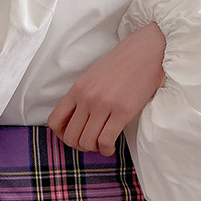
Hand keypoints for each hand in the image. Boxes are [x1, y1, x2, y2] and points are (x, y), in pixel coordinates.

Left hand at [47, 23, 167, 156]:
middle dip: (79, 145)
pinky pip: (105, 140)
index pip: (55, 121)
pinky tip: (111, 147)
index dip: (61, 135)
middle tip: (90, 143)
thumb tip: (77, 120)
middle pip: (70, 136)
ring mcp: (103, 105)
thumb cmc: (122, 64)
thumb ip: (83, 96)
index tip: (73, 135)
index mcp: (77, 89)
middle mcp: (87, 98)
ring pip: (86, 142)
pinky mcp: (122, 111)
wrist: (146, 51)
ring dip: (93, 149)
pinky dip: (106, 150)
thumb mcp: (93, 77)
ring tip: (101, 144)